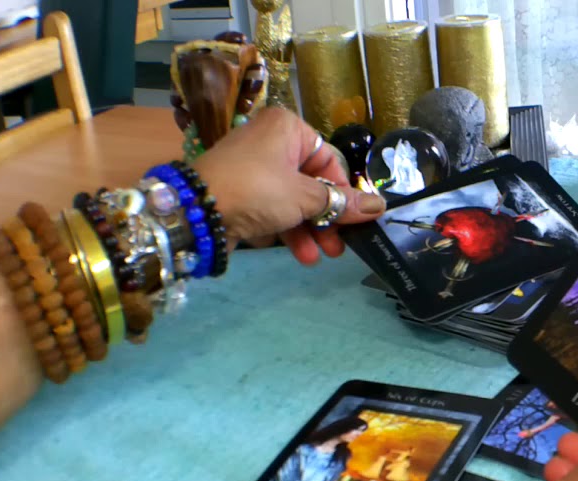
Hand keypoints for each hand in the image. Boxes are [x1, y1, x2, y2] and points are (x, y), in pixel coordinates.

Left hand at [193, 107, 386, 264]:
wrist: (196, 211)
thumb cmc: (257, 190)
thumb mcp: (306, 198)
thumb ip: (344, 204)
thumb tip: (381, 206)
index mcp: (287, 128)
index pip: (329, 161)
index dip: (343, 194)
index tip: (353, 220)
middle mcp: (270, 141)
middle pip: (312, 183)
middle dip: (327, 218)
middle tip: (338, 245)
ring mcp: (253, 168)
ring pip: (294, 199)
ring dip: (310, 230)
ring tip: (322, 256)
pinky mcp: (241, 192)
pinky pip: (274, 209)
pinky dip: (288, 230)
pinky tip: (301, 255)